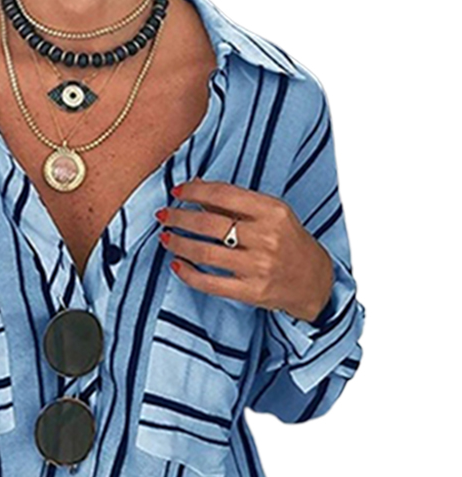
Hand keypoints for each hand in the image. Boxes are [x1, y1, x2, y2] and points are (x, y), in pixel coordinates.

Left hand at [157, 178, 333, 322]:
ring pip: (205, 252)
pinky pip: (209, 282)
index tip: (176, 191)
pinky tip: (176, 264)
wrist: (313, 280)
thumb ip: (235, 202)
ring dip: (178, 243)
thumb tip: (196, 185)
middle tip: (163, 215)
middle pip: (209, 223)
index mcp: (272, 211)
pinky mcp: (250, 291)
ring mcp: (258, 266)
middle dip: (179, 217)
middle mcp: (266, 237)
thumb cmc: (288, 242)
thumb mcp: (271, 214)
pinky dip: (187, 273)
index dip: (194, 190)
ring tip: (165, 237)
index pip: (223, 194)